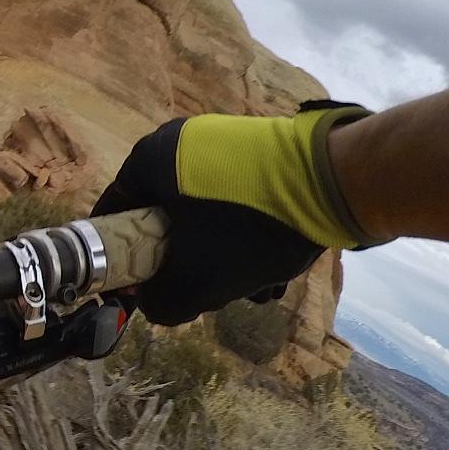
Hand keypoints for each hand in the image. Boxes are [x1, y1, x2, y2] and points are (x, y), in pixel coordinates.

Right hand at [93, 102, 382, 325]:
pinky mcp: (264, 153)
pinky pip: (238, 203)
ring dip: (223, 260)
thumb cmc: (247, 228)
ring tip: (253, 291)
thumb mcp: (196, 282)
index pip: (114, 212)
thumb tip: (155, 307)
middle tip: (202, 295)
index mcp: (151, 158)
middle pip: (165, 220)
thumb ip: (160, 304)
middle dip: (185, 266)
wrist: (335, 183)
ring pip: (207, 217)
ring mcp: (227, 144)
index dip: (119, 257)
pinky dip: (248, 238)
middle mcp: (184, 142)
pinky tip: (274, 271)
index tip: (135, 289)